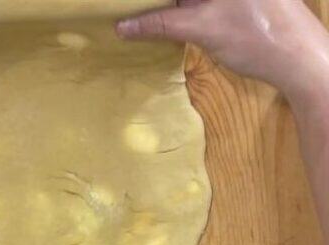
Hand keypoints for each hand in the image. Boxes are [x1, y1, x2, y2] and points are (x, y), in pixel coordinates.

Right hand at [116, 0, 328, 103]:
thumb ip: (159, 24)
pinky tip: (165, 22)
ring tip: (140, 16)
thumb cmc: (256, 36)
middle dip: (157, 3)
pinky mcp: (241, 2)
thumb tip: (121, 27)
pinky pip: (202, 2)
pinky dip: (184, 9)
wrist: (301, 60)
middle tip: (127, 11)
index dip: (151, 1)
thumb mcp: (202, 27)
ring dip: (169, 7)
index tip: (125, 7)